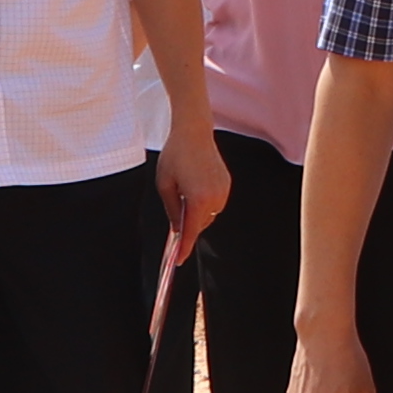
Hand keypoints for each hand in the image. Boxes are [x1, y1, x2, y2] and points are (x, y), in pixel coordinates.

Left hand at [157, 129, 233, 246]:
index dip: (184, 248)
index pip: (191, 231)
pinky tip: (194, 189)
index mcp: (198, 199)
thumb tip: (177, 229)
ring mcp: (223, 191)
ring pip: (208, 215)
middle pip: (200, 224)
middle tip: (175, 223)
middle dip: (188, 226)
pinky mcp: (226, 184)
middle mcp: (215, 198)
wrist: (194, 132)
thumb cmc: (175, 156)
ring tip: (184, 195)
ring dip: (196, 213)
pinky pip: (215, 203)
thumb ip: (172, 210)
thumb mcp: (165, 184)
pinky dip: (204, 203)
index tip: (179, 261)